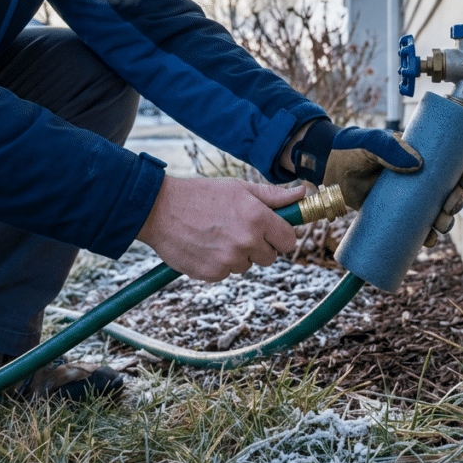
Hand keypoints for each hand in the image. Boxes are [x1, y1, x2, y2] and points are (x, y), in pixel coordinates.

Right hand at [136, 177, 304, 281]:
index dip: (280, 236)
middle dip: (259, 246)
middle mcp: (246, 241)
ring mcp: (229, 260)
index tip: (271, 231)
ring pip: (247, 265)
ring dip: (237, 255)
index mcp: (257, 217)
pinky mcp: (212, 274)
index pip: (288, 240)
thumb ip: (273, 196)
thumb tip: (303, 194)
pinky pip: (226, 273)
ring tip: (216, 235)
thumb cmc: (201, 194)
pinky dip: (218, 263)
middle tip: (238, 230)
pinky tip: (205, 245)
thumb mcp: (239, 188)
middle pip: (270, 257)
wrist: (159, 210)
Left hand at [285, 120, 462, 245]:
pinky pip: (415, 228)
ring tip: (439, 227)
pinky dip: (425, 237)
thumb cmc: (353, 149)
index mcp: (420, 157)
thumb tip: (417, 164)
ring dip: (445, 222)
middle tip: (448, 208)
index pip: (451, 165)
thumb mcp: (372, 143)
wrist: (329, 167)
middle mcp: (418, 179)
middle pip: (448, 193)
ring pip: (436, 213)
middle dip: (456, 203)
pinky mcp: (394, 214)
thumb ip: (389, 148)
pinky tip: (428, 241)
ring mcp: (407, 198)